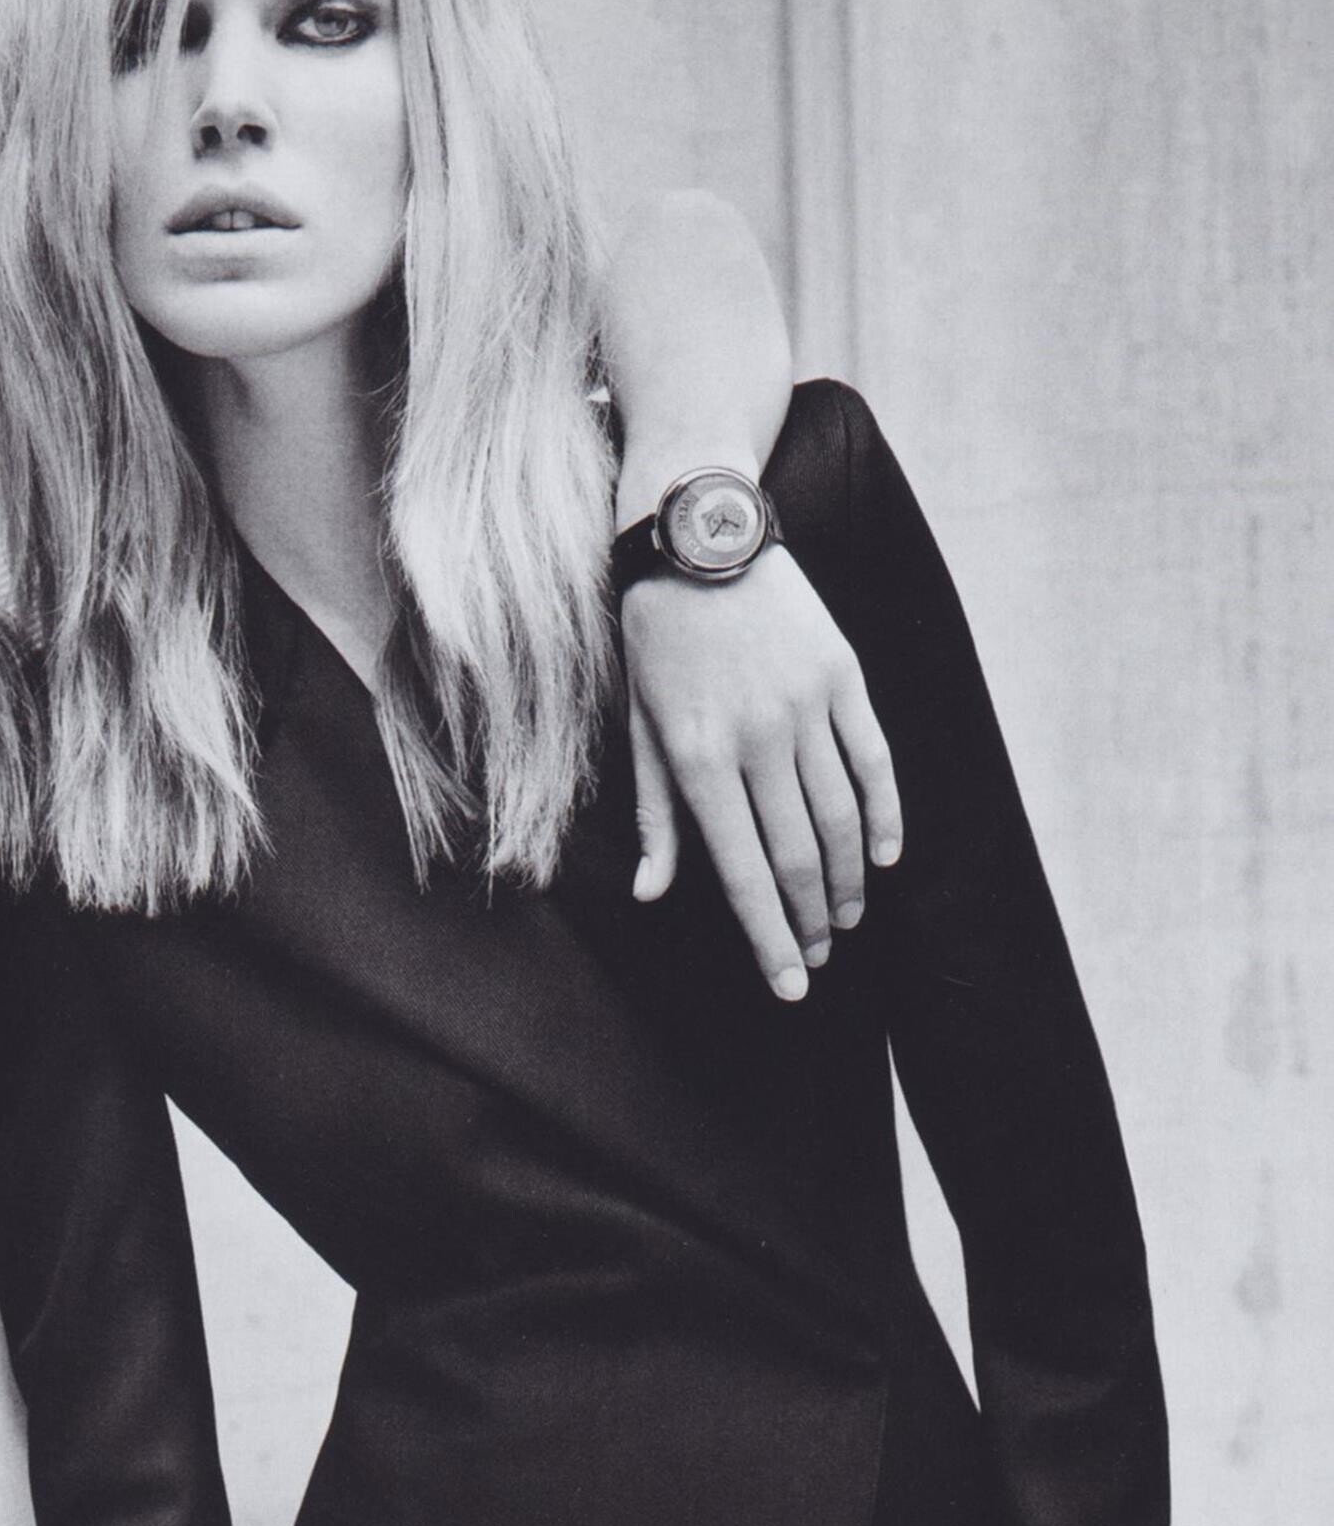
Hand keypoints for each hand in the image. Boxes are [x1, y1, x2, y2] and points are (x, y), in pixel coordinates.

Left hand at [624, 547, 902, 1000]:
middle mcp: (757, 740)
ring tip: (844, 920)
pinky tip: (882, 858)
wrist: (700, 538)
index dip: (769, 938)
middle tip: (817, 960)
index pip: (743, 874)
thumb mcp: (640, 729)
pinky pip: (874, 762)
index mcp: (698, 761)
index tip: (789, 988)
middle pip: (797, 857)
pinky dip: (883, 817)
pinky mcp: (844, 677)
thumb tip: (655, 895)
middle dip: (808, 922)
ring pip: (841, 819)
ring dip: (845, 881)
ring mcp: (806, 707)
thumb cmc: (659, 644)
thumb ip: (655, 816)